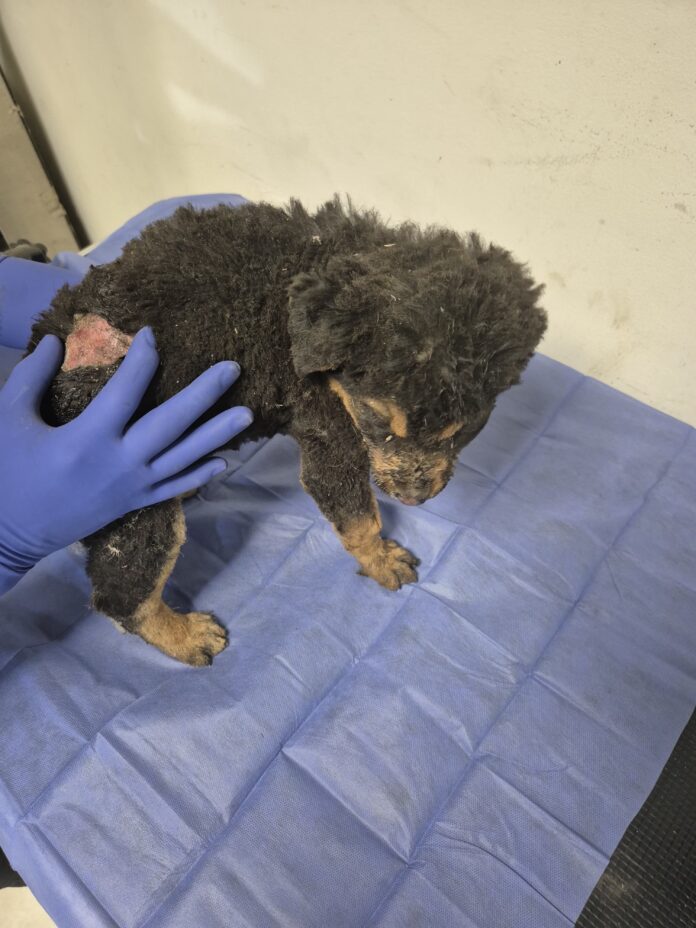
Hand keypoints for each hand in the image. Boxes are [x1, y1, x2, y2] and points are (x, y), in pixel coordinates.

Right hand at [0, 328, 251, 589]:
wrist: (7, 534)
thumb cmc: (6, 472)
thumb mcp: (8, 419)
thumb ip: (31, 377)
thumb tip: (52, 340)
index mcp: (88, 438)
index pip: (127, 390)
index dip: (143, 359)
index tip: (153, 333)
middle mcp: (120, 463)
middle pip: (172, 424)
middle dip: (205, 394)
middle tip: (234, 367)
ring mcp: (132, 487)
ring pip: (184, 457)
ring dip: (217, 435)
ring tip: (247, 413)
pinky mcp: (134, 504)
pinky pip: (175, 489)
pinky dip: (200, 474)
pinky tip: (223, 461)